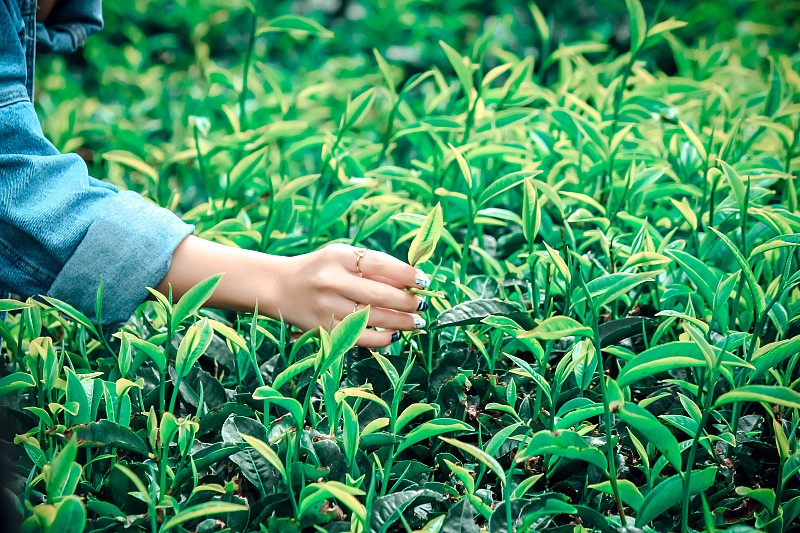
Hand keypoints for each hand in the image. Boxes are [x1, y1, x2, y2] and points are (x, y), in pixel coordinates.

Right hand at [157, 237, 430, 347]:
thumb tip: (411, 279)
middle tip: (422, 305)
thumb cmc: (319, 269)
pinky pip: (361, 338)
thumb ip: (372, 264)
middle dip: (408, 301)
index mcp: (337, 256)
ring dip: (401, 322)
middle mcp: (331, 281)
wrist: (278, 287)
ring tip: (417, 322)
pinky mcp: (324, 329)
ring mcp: (327, 307)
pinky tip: (395, 336)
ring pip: (374, 318)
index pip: (380, 264)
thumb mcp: (340, 256)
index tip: (423, 281)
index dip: (407, 274)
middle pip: (380, 294)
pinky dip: (382, 339)